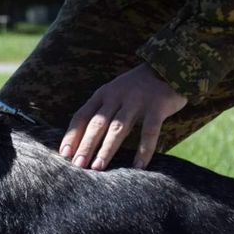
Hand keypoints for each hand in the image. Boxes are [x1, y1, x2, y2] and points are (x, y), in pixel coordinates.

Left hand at [59, 63, 186, 169]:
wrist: (169, 66)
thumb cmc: (136, 88)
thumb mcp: (113, 93)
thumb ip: (99, 111)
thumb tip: (80, 141)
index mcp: (103, 94)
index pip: (82, 116)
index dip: (72, 135)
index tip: (64, 154)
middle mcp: (117, 96)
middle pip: (97, 124)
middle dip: (86, 145)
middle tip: (78, 165)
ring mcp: (137, 101)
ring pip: (118, 128)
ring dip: (106, 149)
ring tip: (97, 167)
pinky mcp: (157, 106)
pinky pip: (149, 131)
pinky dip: (144, 150)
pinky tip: (138, 166)